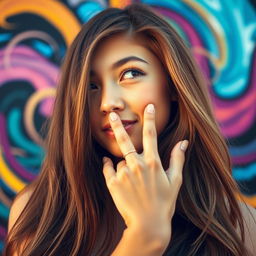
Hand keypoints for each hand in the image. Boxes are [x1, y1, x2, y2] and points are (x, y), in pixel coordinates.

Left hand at [102, 104, 188, 238]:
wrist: (148, 225)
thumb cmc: (164, 203)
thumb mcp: (175, 181)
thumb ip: (178, 159)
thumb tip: (184, 143)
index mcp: (152, 163)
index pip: (151, 135)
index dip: (150, 119)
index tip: (148, 106)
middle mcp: (137, 165)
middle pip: (125, 140)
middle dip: (119, 125)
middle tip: (112, 115)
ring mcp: (123, 174)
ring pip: (120, 161)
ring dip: (124, 166)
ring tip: (132, 183)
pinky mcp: (113, 183)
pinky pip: (108, 168)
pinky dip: (109, 166)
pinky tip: (113, 171)